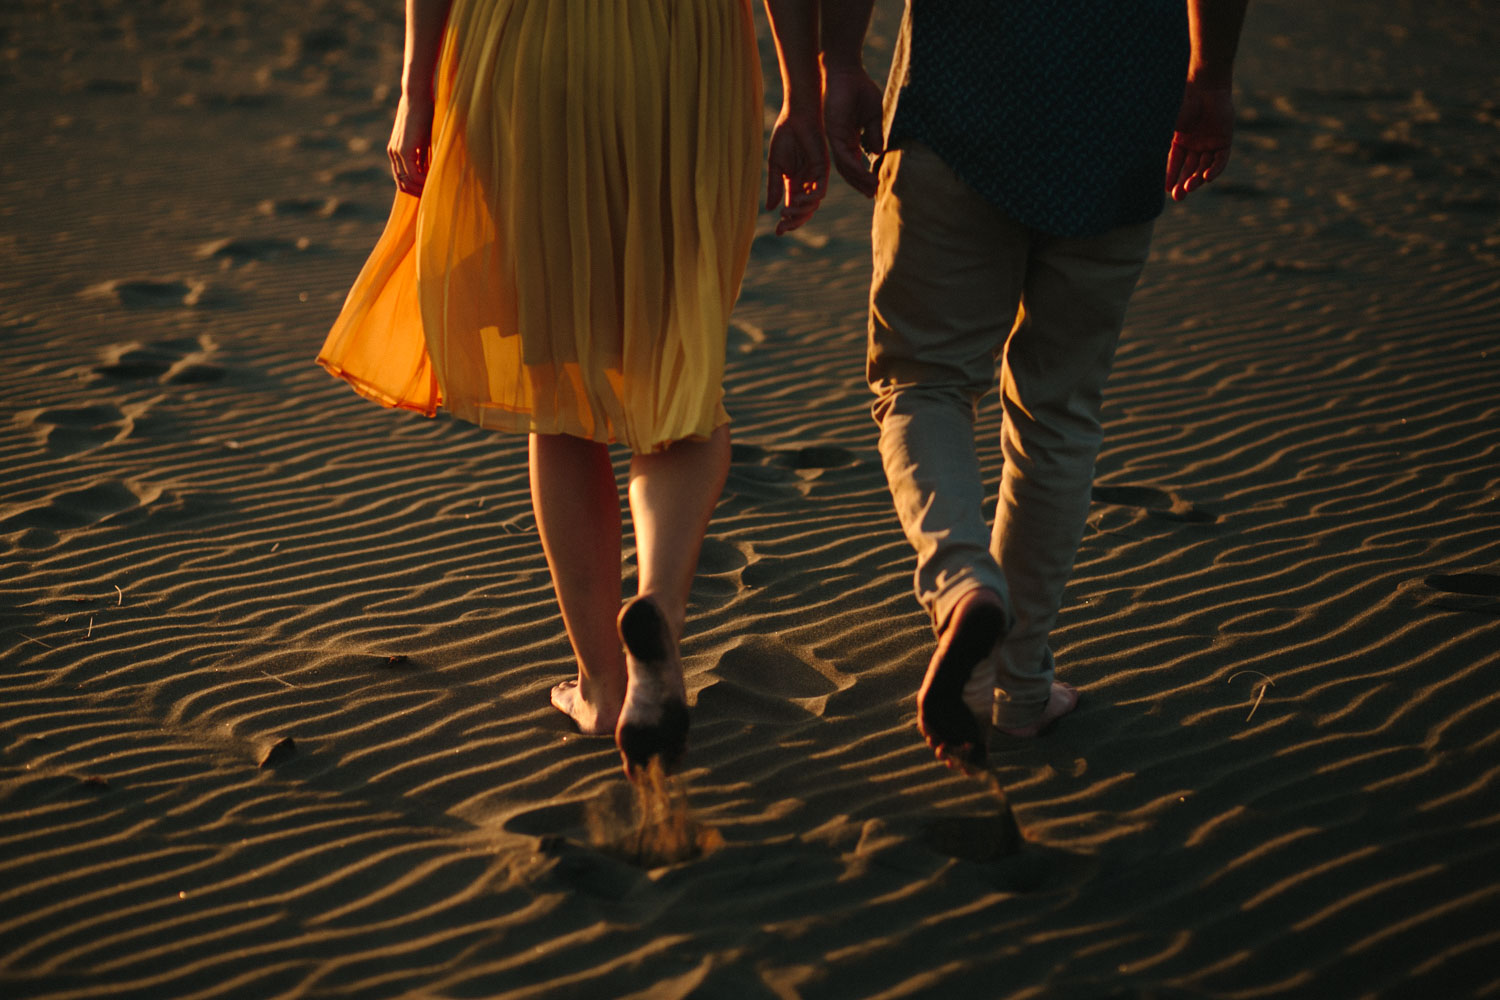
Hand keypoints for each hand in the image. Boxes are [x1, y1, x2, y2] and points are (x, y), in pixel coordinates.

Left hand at [388, 92, 433, 196]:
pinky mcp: (404, 149)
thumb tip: (430, 169)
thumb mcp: (424, 137)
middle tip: (433, 198)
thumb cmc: (424, 111)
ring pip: (406, 181)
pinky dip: (423, 182)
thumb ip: (423, 154)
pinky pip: (412, 174)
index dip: (415, 188)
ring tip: (435, 192)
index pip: (402, 178)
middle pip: (402, 184)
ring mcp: (397, 152)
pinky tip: (433, 182)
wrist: (417, 95)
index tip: (429, 192)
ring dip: (420, 190)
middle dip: (417, 193)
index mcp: (396, 150)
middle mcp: (393, 153)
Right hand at [766, 105, 828, 234]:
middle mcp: (807, 183)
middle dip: (794, 221)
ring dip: (800, 212)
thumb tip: (769, 208)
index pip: (793, 208)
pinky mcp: (823, 169)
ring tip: (785, 213)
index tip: (777, 231)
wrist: (796, 118)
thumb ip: (774, 186)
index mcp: (795, 184)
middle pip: (804, 211)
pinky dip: (809, 199)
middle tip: (782, 226)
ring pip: (812, 204)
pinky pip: (819, 191)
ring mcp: (816, 177)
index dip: (786, 221)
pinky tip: (796, 200)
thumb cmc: (785, 137)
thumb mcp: (775, 166)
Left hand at [822, 65, 882, 196]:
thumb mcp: (873, 114)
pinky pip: (842, 154)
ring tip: (870, 189)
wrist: (846, 70)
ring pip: (845, 165)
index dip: (864, 175)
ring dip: (858, 179)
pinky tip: (864, 174)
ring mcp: (836, 137)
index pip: (855, 162)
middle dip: (860, 183)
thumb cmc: (859, 87)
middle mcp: (840, 140)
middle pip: (848, 169)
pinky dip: (853, 166)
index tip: (875, 185)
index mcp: (849, 138)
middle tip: (872, 195)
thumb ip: (874, 133)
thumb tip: (877, 152)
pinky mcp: (833, 131)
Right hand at [1165, 81, 1233, 200]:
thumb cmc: (1181, 103)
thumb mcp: (1164, 125)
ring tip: (1189, 187)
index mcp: (1179, 139)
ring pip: (1204, 166)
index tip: (1166, 189)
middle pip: (1189, 168)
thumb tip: (1132, 156)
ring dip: (1197, 179)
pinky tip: (1206, 178)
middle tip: (1178, 196)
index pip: (1174, 163)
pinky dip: (1215, 170)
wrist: (1204, 86)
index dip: (1170, 176)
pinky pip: (1220, 160)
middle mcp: (1195, 142)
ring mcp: (1210, 141)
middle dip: (1183, 183)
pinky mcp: (1224, 139)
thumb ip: (1154, 141)